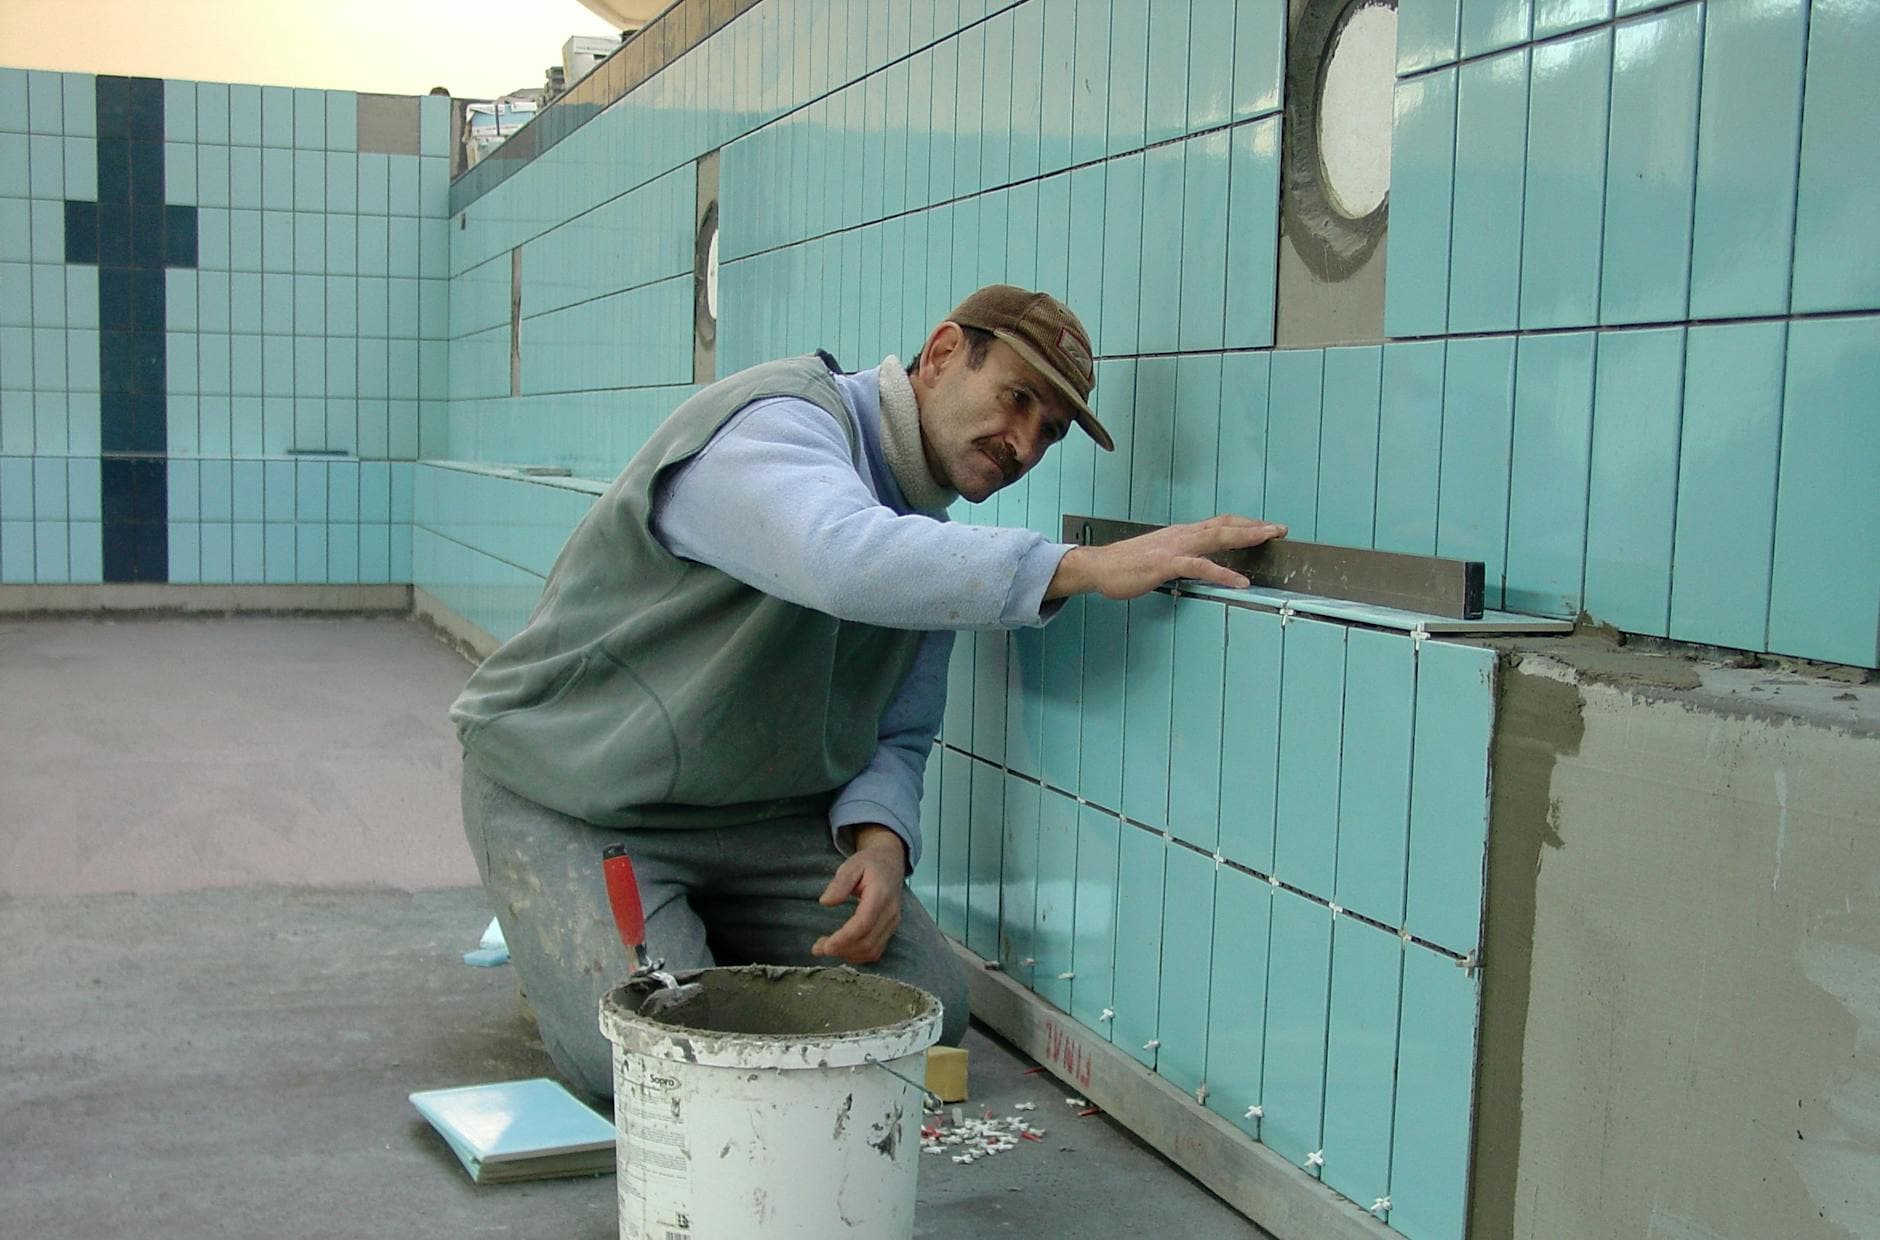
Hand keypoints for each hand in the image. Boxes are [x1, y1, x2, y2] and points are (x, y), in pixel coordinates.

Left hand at [813, 825, 906, 964]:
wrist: (891, 863)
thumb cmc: (869, 864)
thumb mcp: (851, 865)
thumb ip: (839, 884)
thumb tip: (825, 902)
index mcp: (881, 894)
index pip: (863, 923)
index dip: (844, 938)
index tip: (824, 945)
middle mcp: (890, 912)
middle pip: (867, 942)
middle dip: (842, 950)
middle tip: (818, 948)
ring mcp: (893, 923)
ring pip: (872, 951)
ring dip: (848, 955)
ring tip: (825, 948)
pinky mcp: (890, 930)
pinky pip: (875, 951)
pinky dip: (857, 955)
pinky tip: (841, 949)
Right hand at [1045, 514, 1287, 600]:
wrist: (1098, 566)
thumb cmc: (1125, 565)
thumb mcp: (1159, 557)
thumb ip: (1181, 557)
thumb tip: (1199, 563)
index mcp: (1182, 534)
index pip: (1219, 523)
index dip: (1245, 524)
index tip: (1266, 527)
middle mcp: (1182, 534)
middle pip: (1225, 524)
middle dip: (1255, 526)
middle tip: (1280, 529)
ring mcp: (1175, 547)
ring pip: (1217, 536)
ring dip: (1246, 537)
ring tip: (1269, 539)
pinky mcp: (1167, 563)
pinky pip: (1201, 566)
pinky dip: (1224, 573)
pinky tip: (1240, 582)